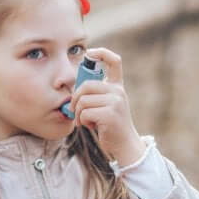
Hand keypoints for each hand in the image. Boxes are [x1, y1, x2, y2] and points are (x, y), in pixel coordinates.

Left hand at [69, 47, 145, 165]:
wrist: (124, 145)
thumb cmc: (110, 126)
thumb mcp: (106, 105)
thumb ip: (96, 94)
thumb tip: (74, 88)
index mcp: (117, 86)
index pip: (114, 61)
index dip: (101, 52)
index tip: (89, 53)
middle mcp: (118, 91)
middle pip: (86, 85)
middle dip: (75, 98)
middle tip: (74, 110)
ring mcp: (115, 102)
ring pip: (83, 100)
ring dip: (78, 113)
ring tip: (84, 121)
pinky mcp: (110, 114)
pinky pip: (85, 113)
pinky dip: (82, 121)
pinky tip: (90, 126)